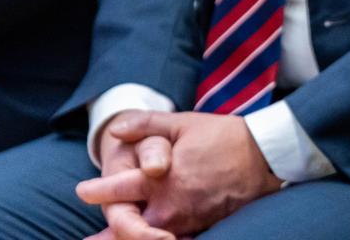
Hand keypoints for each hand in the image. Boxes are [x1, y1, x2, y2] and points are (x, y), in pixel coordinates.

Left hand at [76, 111, 282, 237]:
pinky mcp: (201, 226)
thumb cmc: (225, 136)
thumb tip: (115, 128)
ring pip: (147, 238)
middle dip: (105, 235)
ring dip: (128, 238)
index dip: (96, 191)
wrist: (266, 156)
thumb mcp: (185, 123)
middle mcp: (169, 205)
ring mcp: (186, 220)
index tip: (82, 191)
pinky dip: (156, 239)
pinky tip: (153, 238)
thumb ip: (147, 125)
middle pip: (127, 229)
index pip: (118, 190)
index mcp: (162, 179)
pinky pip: (173, 238)